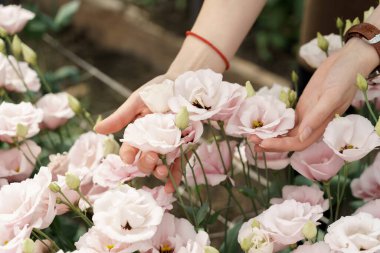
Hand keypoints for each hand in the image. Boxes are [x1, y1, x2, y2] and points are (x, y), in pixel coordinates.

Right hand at [94, 74, 181, 192]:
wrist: (185, 84)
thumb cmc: (158, 90)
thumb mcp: (137, 101)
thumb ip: (120, 117)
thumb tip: (97, 129)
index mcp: (138, 133)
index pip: (129, 150)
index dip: (128, 155)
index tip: (128, 157)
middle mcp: (151, 143)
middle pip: (144, 161)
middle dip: (145, 164)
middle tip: (151, 156)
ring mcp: (168, 148)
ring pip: (160, 166)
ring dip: (158, 172)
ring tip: (161, 170)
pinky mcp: (184, 148)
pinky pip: (178, 166)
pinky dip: (174, 178)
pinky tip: (170, 187)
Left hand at [251, 38, 378, 151]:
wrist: (348, 60)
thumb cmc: (344, 78)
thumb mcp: (332, 96)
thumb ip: (318, 117)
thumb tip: (301, 137)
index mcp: (321, 125)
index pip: (298, 143)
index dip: (280, 146)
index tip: (263, 143)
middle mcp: (312, 123)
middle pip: (288, 140)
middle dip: (270, 142)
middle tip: (251, 141)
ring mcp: (306, 114)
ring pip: (286, 131)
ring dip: (270, 134)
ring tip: (251, 135)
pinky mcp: (302, 105)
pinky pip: (286, 118)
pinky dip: (274, 122)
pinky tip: (262, 121)